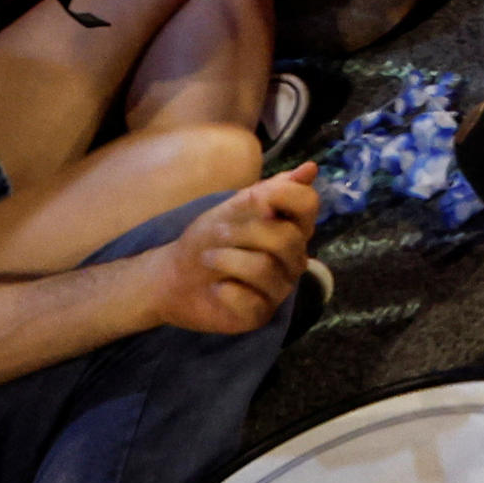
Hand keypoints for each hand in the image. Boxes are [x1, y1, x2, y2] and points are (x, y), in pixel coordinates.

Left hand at [136, 169, 323, 335]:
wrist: (173, 276)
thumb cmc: (208, 239)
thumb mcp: (233, 208)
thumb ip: (270, 191)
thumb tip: (310, 168)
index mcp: (291, 227)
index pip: (309, 204)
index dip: (284, 196)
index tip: (255, 198)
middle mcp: (293, 257)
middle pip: (287, 238)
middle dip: (244, 232)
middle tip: (218, 233)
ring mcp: (279, 287)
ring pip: (266, 268)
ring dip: (228, 259)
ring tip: (209, 258)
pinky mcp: (261, 314)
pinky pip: (250, 300)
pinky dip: (226, 290)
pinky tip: (217, 288)